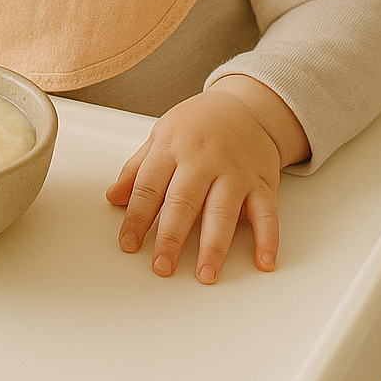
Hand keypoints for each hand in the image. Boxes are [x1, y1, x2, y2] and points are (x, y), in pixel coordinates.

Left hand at [105, 78, 308, 283]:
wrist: (247, 105)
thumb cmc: (198, 124)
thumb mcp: (161, 135)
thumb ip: (137, 168)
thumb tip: (113, 197)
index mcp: (173, 147)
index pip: (149, 186)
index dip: (137, 217)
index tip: (128, 244)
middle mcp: (204, 160)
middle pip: (184, 202)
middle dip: (171, 237)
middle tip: (162, 266)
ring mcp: (235, 172)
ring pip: (223, 212)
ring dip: (214, 246)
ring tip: (205, 274)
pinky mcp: (262, 183)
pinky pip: (266, 213)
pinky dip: (268, 238)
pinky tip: (264, 261)